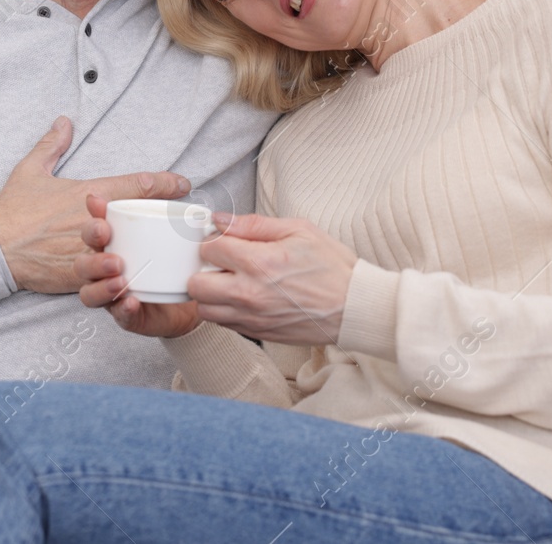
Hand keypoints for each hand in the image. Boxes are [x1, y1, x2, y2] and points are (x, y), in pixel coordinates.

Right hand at [0, 117, 190, 293]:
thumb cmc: (12, 210)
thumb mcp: (30, 170)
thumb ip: (51, 145)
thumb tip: (63, 121)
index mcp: (86, 194)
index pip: (134, 184)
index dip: (164, 183)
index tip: (183, 183)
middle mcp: (90, 221)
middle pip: (138, 218)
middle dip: (164, 216)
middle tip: (185, 217)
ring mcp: (84, 250)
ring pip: (124, 250)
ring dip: (144, 250)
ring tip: (162, 250)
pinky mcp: (75, 276)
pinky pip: (103, 280)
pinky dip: (118, 282)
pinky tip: (132, 283)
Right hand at [75, 193, 200, 337]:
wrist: (189, 293)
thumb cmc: (169, 257)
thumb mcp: (170, 228)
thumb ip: (173, 209)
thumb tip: (182, 183)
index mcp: (108, 245)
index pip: (92, 230)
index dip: (92, 217)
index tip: (98, 204)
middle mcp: (102, 270)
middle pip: (82, 265)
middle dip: (93, 258)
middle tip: (113, 254)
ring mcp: (111, 295)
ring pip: (89, 293)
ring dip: (101, 285)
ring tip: (120, 279)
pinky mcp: (127, 315)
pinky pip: (118, 315)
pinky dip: (123, 309)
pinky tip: (132, 301)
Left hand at [188, 213, 356, 345]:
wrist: (355, 308)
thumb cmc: (332, 267)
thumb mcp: (298, 230)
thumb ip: (254, 224)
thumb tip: (221, 220)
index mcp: (260, 263)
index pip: (209, 248)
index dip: (213, 239)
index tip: (223, 239)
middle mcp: (250, 294)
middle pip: (196, 284)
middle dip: (203, 268)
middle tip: (220, 262)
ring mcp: (252, 317)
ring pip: (204, 308)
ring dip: (210, 293)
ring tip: (229, 281)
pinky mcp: (258, 332)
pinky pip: (222, 323)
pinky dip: (223, 310)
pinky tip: (241, 297)